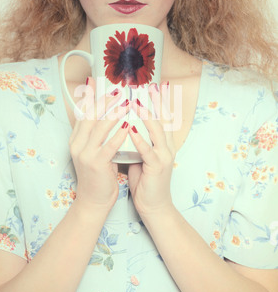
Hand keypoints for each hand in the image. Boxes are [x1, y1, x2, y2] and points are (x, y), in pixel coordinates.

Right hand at [70, 78, 129, 209]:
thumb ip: (99, 137)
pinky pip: (109, 146)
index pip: (83, 113)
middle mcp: (77, 145)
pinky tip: (127, 125)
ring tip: (126, 103)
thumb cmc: (99, 176)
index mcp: (76, 140)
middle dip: (104, 101)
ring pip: (99, 127)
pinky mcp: (96, 164)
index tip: (97, 83)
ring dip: (114, 113)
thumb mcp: (95, 152)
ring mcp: (85, 154)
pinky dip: (118, 134)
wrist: (93, 201)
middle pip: (89, 116)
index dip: (91, 98)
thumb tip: (111, 118)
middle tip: (117, 91)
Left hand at [128, 82, 176, 216]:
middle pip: (165, 119)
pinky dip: (140, 139)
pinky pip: (148, 151)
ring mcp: (164, 157)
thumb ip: (137, 141)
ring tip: (136, 103)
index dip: (159, 101)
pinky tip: (132, 129)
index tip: (153, 85)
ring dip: (147, 116)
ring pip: (158, 132)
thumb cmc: (145, 180)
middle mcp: (167, 147)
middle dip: (157, 102)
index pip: (163, 117)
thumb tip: (124, 125)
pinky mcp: (157, 168)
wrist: (153, 205)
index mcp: (164, 144)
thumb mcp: (141, 156)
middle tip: (150, 86)